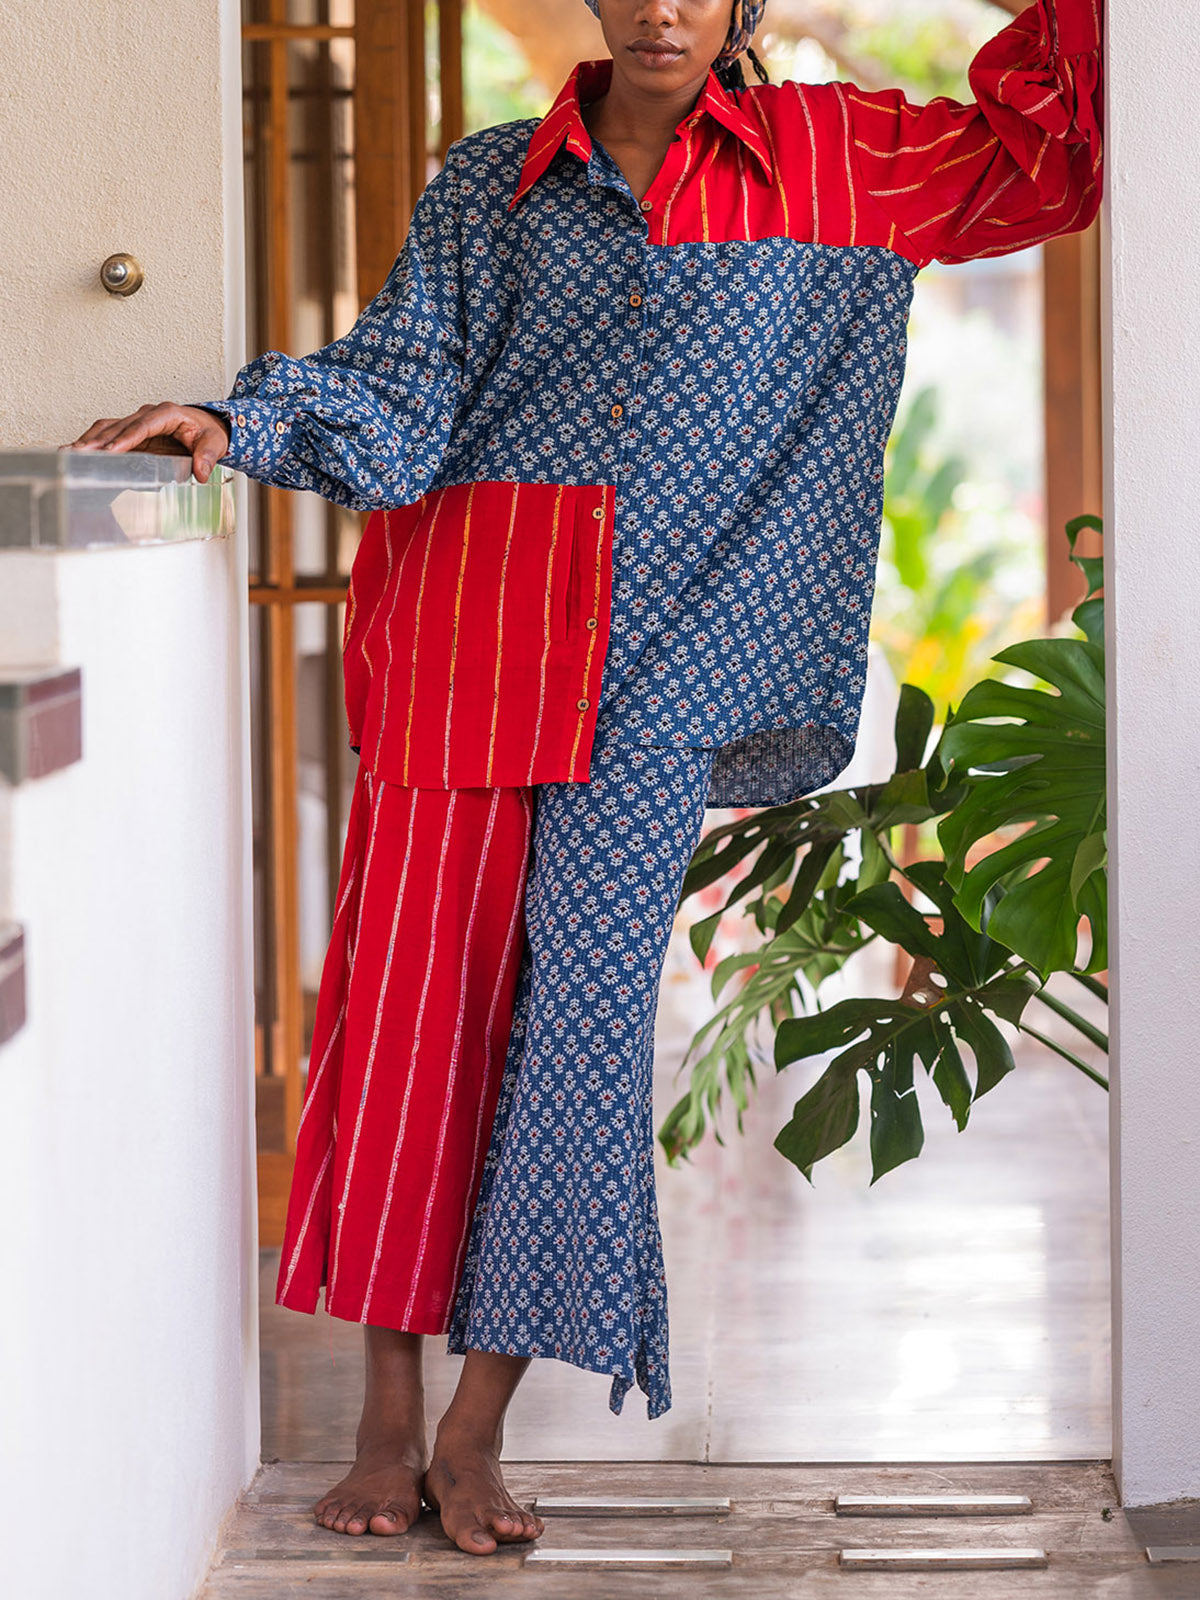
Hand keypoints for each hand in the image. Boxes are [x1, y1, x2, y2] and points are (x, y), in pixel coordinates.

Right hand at [65, 403, 231, 483]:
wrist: (207, 428)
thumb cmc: (209, 433)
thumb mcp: (215, 444)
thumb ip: (207, 457)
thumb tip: (200, 473)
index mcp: (168, 413)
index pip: (144, 425)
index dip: (127, 438)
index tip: (112, 451)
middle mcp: (148, 414)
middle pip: (120, 426)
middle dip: (100, 441)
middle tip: (81, 454)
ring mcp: (137, 422)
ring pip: (108, 428)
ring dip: (90, 441)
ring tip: (71, 453)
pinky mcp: (130, 432)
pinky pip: (107, 435)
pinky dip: (91, 443)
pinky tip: (76, 452)